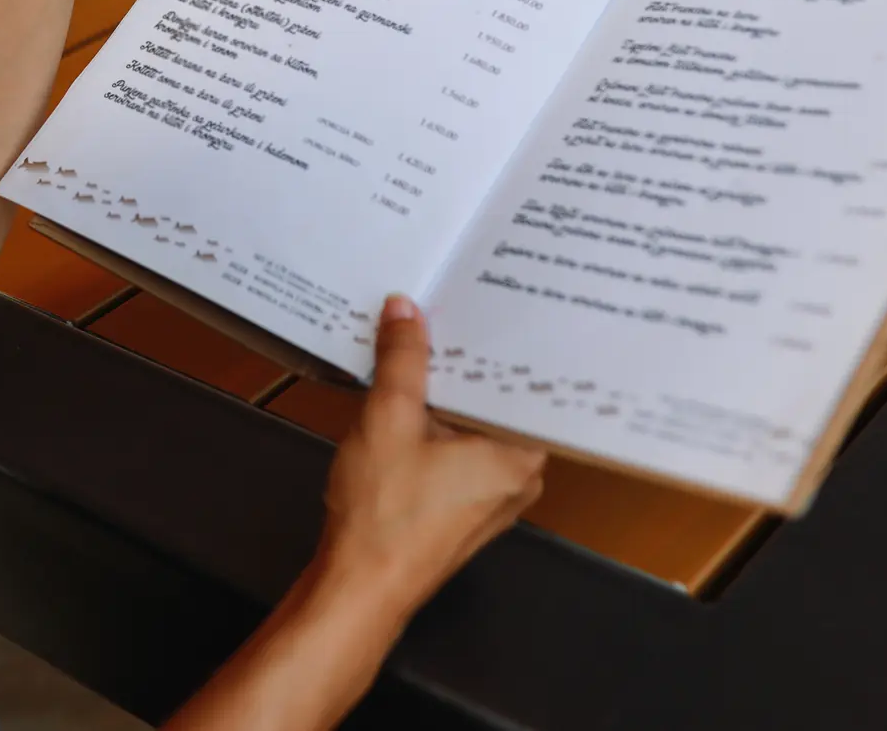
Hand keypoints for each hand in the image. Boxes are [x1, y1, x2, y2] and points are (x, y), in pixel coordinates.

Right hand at [313, 296, 545, 623]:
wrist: (358, 588)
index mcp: (522, 453)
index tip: (491, 298)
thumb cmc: (385, 510)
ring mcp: (493, 497)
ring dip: (447, 392)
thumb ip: (402, 359)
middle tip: (450, 305)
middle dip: (468, 359)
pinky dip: (437, 424)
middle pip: (498, 401)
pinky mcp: (463, 509)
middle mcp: (520, 476)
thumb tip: (405, 307)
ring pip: (475, 425)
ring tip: (425, 339)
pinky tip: (409, 395)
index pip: (528, 382)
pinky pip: (460, 450)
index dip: (505, 339)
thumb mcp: (389, 418)